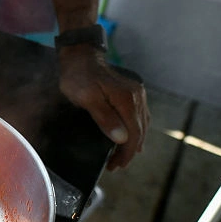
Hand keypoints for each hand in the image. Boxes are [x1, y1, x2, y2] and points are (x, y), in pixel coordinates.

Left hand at [58, 45, 148, 169]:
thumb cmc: (79, 77)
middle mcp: (137, 96)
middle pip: (139, 131)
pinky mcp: (132, 92)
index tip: (116, 165)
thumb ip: (104, 118)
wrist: (80, 55)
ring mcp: (136, 93)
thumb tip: (122, 139)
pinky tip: (130, 139)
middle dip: (128, 151)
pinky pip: (139, 116)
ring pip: (141, 124)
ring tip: (120, 157)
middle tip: (115, 165)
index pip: (134, 133)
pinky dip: (135, 130)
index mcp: (127, 99)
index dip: (126, 153)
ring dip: (132, 143)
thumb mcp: (87, 99)